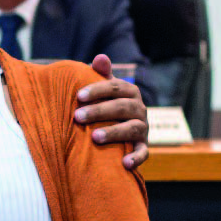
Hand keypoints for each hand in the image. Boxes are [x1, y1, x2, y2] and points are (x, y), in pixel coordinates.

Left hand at [74, 55, 149, 169]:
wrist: (121, 130)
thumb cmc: (107, 104)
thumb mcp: (105, 89)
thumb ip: (102, 74)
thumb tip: (100, 57)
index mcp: (130, 92)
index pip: (115, 87)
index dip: (97, 90)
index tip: (78, 96)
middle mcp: (140, 109)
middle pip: (123, 107)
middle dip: (100, 111)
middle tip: (77, 116)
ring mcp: (143, 129)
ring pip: (132, 129)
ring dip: (114, 132)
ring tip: (94, 137)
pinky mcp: (143, 147)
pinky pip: (143, 153)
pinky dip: (136, 158)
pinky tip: (124, 163)